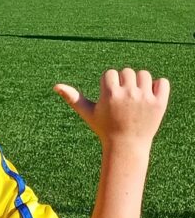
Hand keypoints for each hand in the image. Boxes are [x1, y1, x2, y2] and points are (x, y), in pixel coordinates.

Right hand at [54, 68, 169, 146]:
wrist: (127, 146)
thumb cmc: (104, 128)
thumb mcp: (87, 113)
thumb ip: (73, 98)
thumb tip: (55, 86)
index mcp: (110, 94)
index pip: (110, 73)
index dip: (109, 85)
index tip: (110, 99)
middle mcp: (128, 94)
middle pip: (127, 71)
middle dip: (124, 82)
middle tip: (123, 100)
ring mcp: (145, 98)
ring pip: (144, 74)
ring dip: (140, 82)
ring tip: (135, 97)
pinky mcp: (160, 103)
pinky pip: (162, 82)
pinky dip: (158, 86)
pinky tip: (150, 97)